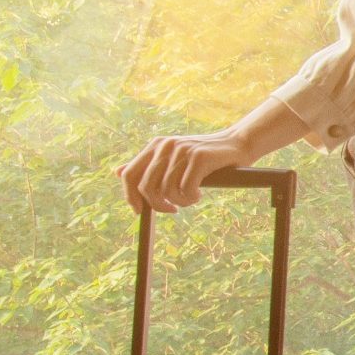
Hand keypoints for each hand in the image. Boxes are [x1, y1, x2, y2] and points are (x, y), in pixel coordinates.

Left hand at [122, 128, 253, 214]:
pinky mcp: (199, 157)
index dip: (130, 197)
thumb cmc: (203, 156)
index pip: (129, 174)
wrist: (236, 143)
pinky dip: (191, 198)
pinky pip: (187, 189)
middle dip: (158, 205)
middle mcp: (166, 145)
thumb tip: (117, 172)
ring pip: (168, 191)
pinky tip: (198, 194)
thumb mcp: (171, 157)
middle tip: (172, 209)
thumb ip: (146, 165)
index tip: (139, 211)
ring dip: (180, 202)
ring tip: (191, 199)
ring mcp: (182, 150)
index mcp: (156, 145)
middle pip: (146, 187)